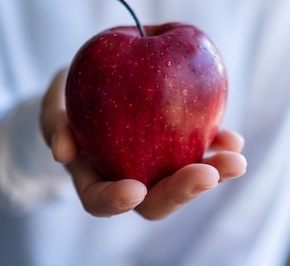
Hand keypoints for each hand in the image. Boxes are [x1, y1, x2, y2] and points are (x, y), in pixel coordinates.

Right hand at [40, 69, 246, 219]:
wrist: (94, 88)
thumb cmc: (69, 103)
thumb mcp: (53, 108)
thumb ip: (55, 125)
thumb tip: (64, 152)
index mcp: (94, 178)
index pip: (101, 200)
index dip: (116, 200)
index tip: (134, 190)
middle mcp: (129, 179)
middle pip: (156, 200)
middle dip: (183, 191)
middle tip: (207, 174)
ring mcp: (157, 166)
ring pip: (186, 180)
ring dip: (214, 173)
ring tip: (236, 160)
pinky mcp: (179, 147)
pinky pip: (201, 151)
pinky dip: (218, 147)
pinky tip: (234, 140)